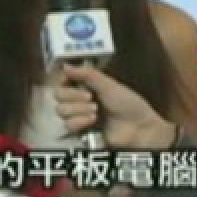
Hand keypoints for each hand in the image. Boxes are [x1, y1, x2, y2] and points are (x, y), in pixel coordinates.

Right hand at [55, 64, 174, 148]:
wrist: (137, 127)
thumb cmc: (127, 103)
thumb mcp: (109, 85)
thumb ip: (87, 74)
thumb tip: (65, 65)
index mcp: (86, 85)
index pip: (62, 80)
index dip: (64, 80)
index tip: (70, 80)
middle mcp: (79, 99)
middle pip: (58, 95)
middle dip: (74, 96)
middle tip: (91, 98)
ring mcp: (79, 116)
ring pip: (61, 110)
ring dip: (78, 110)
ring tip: (95, 112)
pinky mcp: (80, 132)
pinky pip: (68, 125)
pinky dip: (79, 122)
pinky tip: (92, 121)